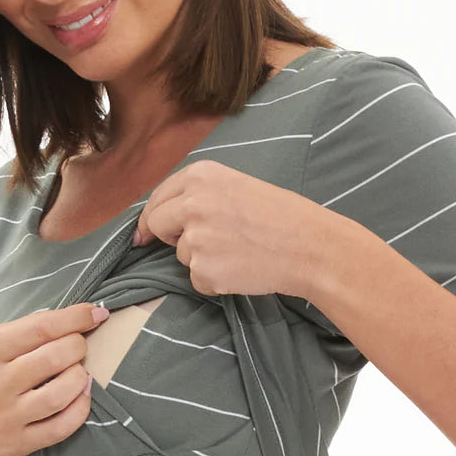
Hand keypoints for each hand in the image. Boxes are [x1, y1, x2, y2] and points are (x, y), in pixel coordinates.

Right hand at [0, 302, 110, 455]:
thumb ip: (21, 333)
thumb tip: (70, 317)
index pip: (42, 327)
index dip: (76, 318)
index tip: (97, 313)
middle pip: (58, 356)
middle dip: (79, 346)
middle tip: (77, 349)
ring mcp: (8, 415)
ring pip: (64, 391)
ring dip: (81, 377)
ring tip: (78, 373)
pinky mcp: (20, 443)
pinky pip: (63, 425)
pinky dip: (81, 408)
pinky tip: (80, 396)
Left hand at [131, 159, 335, 298]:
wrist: (309, 246)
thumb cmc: (280, 216)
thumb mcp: (236, 186)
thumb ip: (198, 196)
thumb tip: (157, 221)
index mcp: (200, 175)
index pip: (157, 198)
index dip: (152, 217)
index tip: (145, 233)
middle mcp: (192, 203)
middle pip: (156, 224)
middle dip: (171, 237)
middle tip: (204, 242)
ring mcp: (195, 238)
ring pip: (180, 255)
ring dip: (201, 259)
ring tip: (239, 251)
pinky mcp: (203, 269)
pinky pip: (196, 279)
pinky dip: (214, 280)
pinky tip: (241, 268)